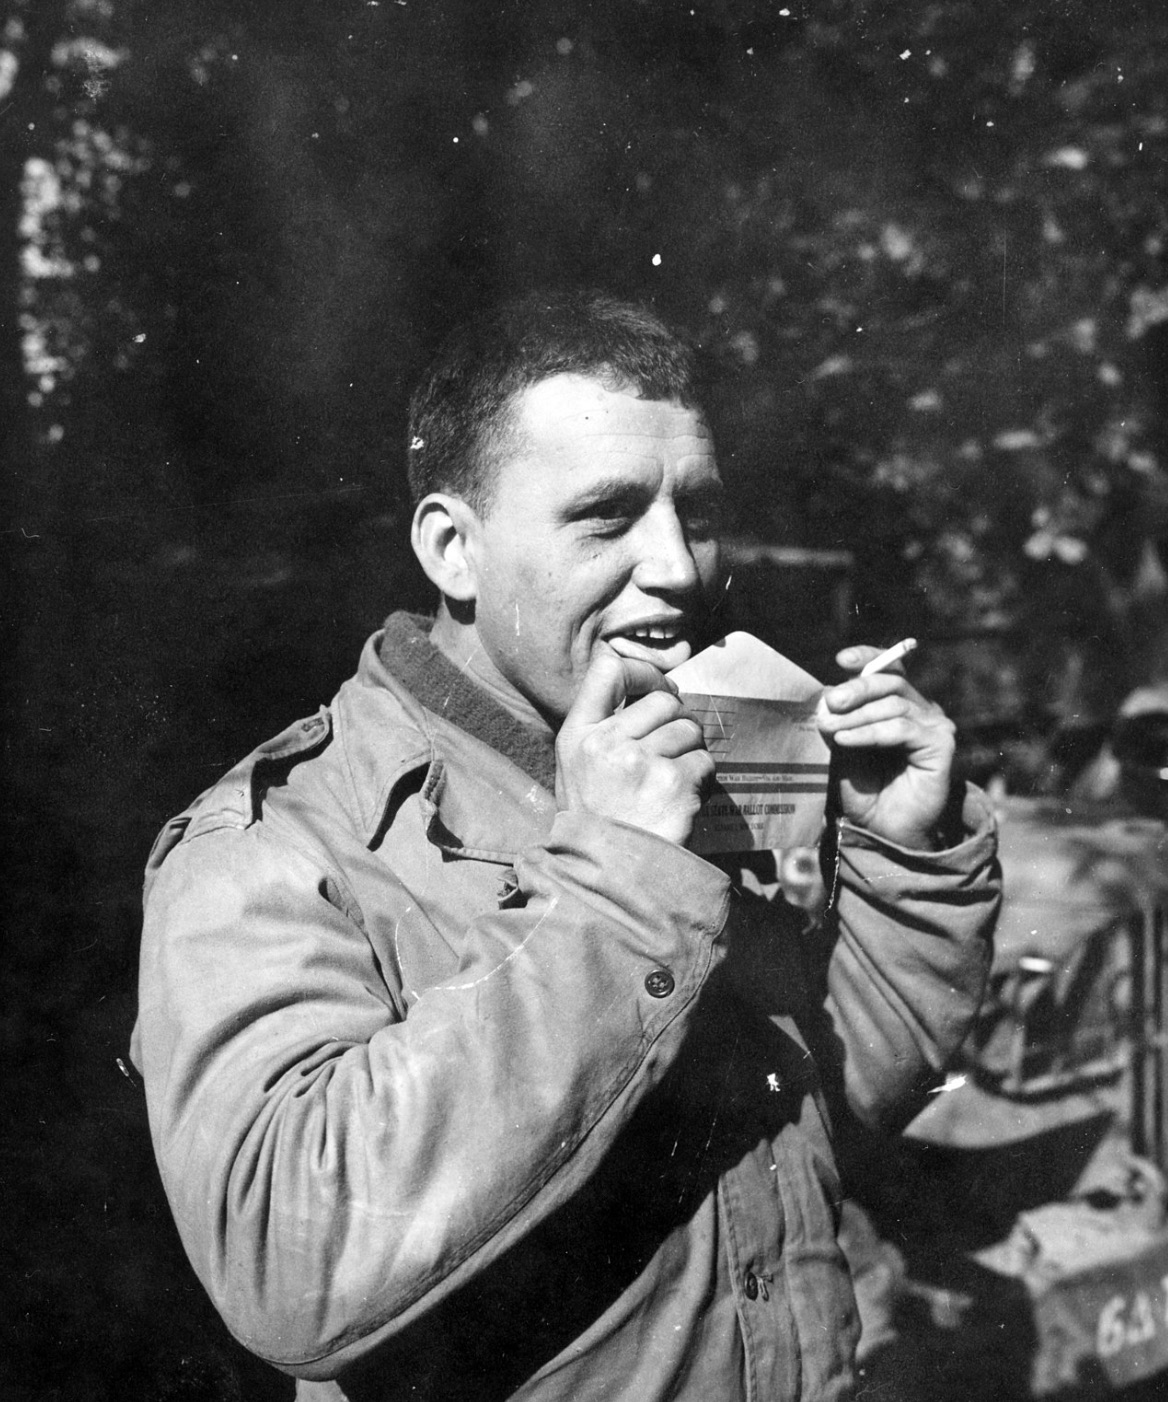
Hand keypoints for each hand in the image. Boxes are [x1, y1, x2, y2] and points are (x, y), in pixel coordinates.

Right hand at [555, 646, 714, 846]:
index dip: (644, 672)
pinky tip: (684, 798)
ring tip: (676, 778)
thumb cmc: (596, 823)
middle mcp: (606, 743)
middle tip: (677, 746)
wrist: (610, 875)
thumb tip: (649, 694)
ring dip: (692, 751)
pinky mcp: (672, 783)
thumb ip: (600, 730)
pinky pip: (704, 762)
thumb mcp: (576, 770)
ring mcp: (639, 762)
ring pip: (688, 730)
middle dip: (678, 720)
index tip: (660, 688)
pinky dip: (702, 779)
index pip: (609, 670)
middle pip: (663, 701)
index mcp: (577, 736)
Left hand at [816, 645, 955, 849]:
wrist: (885, 829)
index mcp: (898, 704)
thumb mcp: (843, 748)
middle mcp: (920, 709)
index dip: (868, 657)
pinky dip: (870, 732)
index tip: (841, 660)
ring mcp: (934, 725)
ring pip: (894, 704)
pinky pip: (902, 728)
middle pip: (891, 681)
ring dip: (857, 715)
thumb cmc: (864, 789)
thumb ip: (838, 720)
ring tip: (830, 730)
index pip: (888, 669)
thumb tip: (822, 696)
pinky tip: (846, 740)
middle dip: (856, 688)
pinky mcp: (942, 744)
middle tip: (829, 702)